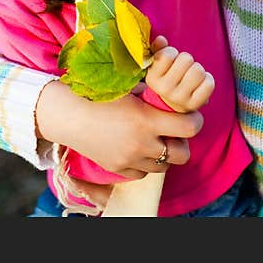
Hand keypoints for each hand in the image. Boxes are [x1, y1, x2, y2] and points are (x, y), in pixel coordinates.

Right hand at [35, 81, 202, 179]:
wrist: (68, 115)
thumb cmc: (98, 95)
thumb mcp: (129, 89)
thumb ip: (153, 94)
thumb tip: (173, 92)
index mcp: (146, 119)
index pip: (190, 127)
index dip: (194, 120)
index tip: (189, 116)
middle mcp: (142, 143)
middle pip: (183, 154)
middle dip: (181, 142)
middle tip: (172, 132)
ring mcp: (130, 160)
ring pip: (163, 166)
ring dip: (163, 153)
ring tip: (154, 140)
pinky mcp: (118, 169)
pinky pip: (143, 173)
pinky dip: (144, 162)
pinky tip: (136, 148)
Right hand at [145, 36, 213, 112]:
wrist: (171, 106)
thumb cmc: (166, 78)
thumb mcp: (158, 65)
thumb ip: (158, 50)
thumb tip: (161, 39)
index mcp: (153, 77)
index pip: (167, 55)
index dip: (172, 52)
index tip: (171, 59)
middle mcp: (164, 89)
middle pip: (186, 59)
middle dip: (187, 60)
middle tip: (183, 68)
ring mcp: (180, 97)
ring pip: (198, 71)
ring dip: (198, 69)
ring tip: (192, 75)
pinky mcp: (195, 104)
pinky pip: (209, 84)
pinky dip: (208, 80)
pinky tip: (200, 83)